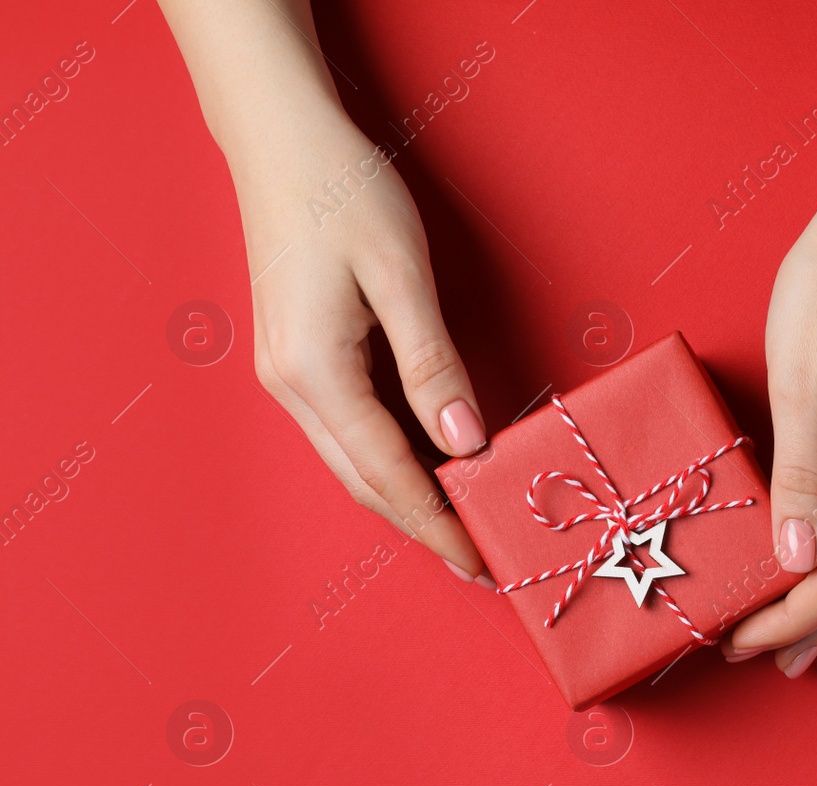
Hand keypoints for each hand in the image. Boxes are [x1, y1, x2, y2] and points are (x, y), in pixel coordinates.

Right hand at [239, 100, 491, 583]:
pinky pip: (347, 429)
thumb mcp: (401, 276)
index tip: (480, 562)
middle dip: (422, 525)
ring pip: (352, 460)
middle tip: (481, 559)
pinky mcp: (297, 357)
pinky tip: (428, 467)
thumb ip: (432, 366)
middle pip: (363, 481)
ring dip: (405, 497)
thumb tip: (465, 442)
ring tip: (463, 523)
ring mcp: (286, 373)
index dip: (437, 523)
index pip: (387, 474)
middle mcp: (289, 385)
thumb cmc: (343, 191)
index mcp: (314, 371)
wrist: (280, 137)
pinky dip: (388, 459)